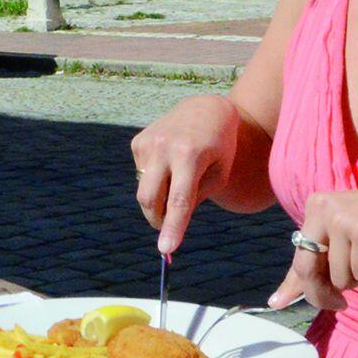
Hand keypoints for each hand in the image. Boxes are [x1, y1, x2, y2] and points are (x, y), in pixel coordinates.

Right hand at [133, 95, 243, 255]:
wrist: (206, 108)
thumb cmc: (220, 147)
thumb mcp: (219, 174)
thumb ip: (195, 199)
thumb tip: (169, 224)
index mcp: (191, 155)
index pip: (179, 200)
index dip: (173, 227)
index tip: (166, 249)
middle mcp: (165, 147)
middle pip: (150, 199)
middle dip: (157, 220)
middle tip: (167, 227)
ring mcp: (148, 142)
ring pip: (144, 189)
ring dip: (158, 198)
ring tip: (179, 178)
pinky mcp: (138, 141)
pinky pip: (141, 175)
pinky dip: (155, 179)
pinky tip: (170, 163)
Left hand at [270, 187, 357, 310]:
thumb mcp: (351, 241)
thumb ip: (322, 263)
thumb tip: (283, 298)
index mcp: (317, 205)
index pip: (299, 254)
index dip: (291, 285)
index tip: (277, 303)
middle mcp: (324, 207)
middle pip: (308, 269)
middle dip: (324, 295)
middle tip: (341, 305)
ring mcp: (343, 218)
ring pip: (340, 278)